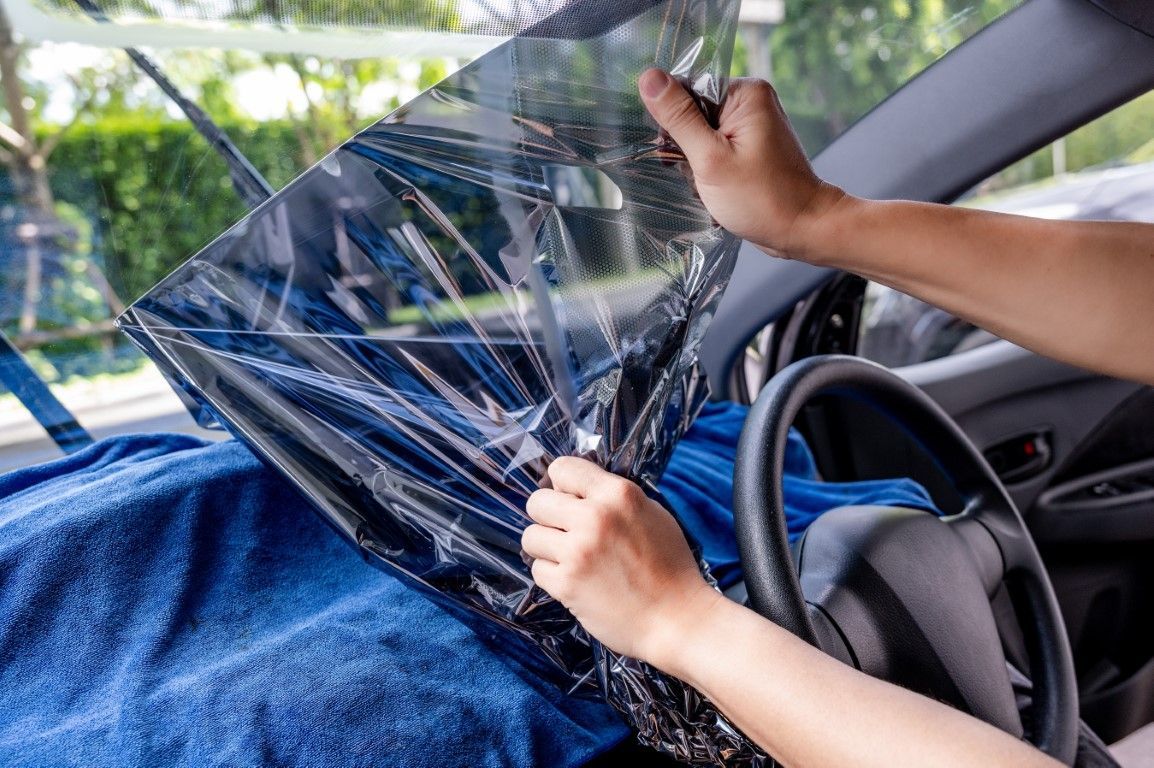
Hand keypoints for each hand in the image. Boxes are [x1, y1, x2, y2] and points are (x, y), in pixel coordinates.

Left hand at [521, 456, 721, 666]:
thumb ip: (615, 497)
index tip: (570, 501)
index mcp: (619, 494)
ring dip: (547, 549)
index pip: (562, 468)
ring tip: (572, 560)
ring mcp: (578, 552)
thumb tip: (578, 490)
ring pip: (531, 536)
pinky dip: (553, 577)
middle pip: (538, 501)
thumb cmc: (670, 569)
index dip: (562, 486)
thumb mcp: (653, 514)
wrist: (678, 620)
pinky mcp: (567, 584)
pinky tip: (577, 582)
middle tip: (568, 534)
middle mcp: (595, 517)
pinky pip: (537, 569)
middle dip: (549, 518)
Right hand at [638, 69, 847, 259]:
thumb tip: (649, 78)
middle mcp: (752, 101)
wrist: (802, 229)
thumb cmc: (762, 199)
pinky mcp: (750, 145)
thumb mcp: (710, 159)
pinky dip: (709, 169)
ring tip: (713, 183)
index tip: (681, 152)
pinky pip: (714, 149)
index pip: (688, 90)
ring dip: (697, 162)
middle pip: (693, 112)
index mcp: (746, 93)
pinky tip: (717, 186)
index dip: (675, 122)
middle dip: (688, 147)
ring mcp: (752, 124)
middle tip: (702, 173)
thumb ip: (679, 118)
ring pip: (700, 135)